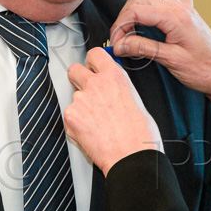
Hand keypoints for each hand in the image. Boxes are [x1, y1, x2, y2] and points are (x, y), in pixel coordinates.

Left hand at [65, 48, 162, 175]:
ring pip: (73, 96)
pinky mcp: (71, 117)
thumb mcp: (135, 99)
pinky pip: (70, 115)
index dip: (92, 62)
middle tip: (88, 91)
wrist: (131, 156)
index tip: (93, 67)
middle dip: (78, 79)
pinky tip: (91, 132)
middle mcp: (95, 84)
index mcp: (114, 76)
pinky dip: (77, 123)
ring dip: (81, 106)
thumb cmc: (140, 134)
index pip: (94, 54)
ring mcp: (80, 100)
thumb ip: (117, 87)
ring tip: (97, 122)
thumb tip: (111, 86)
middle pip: (74, 69)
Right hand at [109, 0, 210, 128]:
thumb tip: (119, 44)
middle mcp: (180, 7)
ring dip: (139, 3)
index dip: (120, 26)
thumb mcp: (170, 60)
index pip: (137, 10)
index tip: (115, 42)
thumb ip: (143, 48)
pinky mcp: (188, 11)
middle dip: (125, 16)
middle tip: (121, 38)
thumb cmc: (203, 69)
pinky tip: (154, 6)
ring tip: (133, 23)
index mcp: (176, 18)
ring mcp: (185, 6)